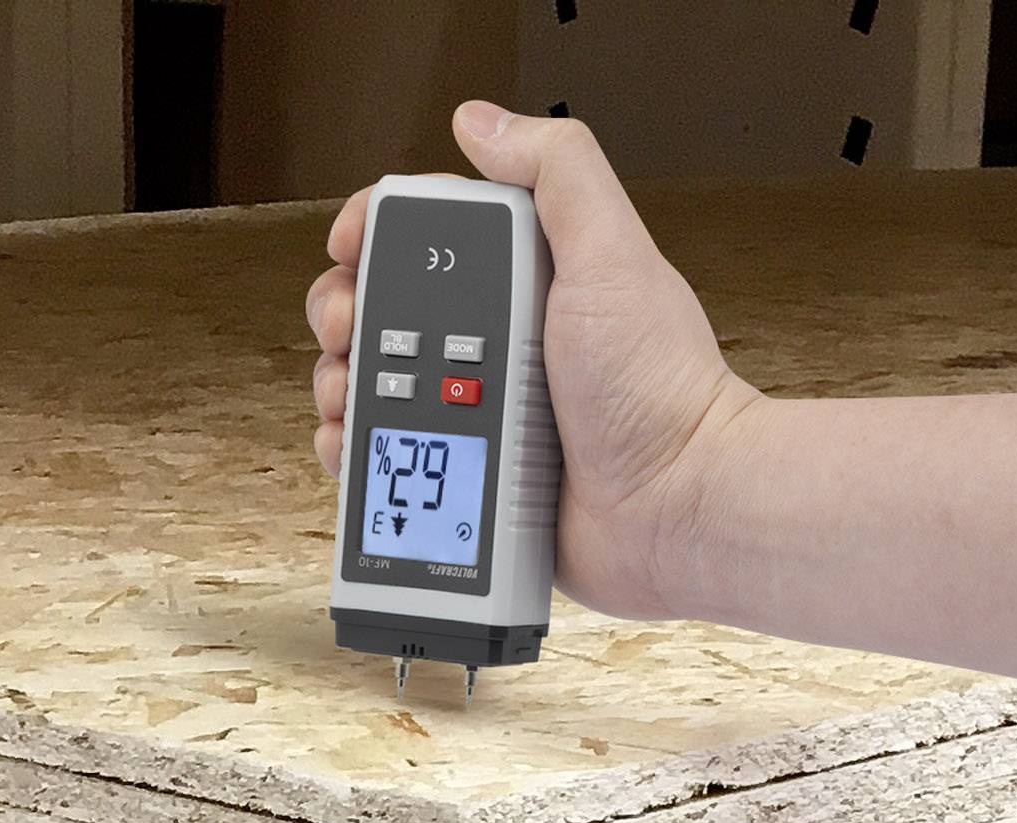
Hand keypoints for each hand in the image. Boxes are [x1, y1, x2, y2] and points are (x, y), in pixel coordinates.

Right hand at [306, 103, 755, 620]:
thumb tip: (481, 120)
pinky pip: (390, 459)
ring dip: (342, 383)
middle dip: (345, 313)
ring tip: (350, 396)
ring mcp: (478, 413)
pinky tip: (353, 445)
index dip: (373, 233)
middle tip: (349, 332)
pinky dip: (357, 451)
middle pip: (382, 311)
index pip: (423, 238)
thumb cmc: (658, 389)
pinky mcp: (468, 477)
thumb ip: (555, 172)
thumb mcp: (611, 252)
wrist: (673, 507)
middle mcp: (496, 344)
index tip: (351, 247)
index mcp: (524, 282)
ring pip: (374, 385)